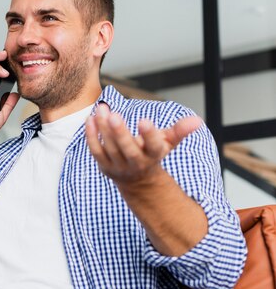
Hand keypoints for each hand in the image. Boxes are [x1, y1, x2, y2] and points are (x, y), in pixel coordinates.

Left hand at [85, 103, 202, 186]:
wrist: (136, 180)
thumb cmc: (152, 154)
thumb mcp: (168, 142)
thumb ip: (180, 130)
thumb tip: (197, 120)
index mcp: (153, 156)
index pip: (153, 146)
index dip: (150, 135)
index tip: (144, 120)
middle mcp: (136, 163)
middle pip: (128, 149)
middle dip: (120, 133)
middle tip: (114, 114)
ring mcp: (118, 166)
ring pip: (109, 148)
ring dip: (103, 128)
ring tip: (101, 108)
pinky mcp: (104, 165)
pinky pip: (96, 150)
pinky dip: (92, 135)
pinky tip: (90, 118)